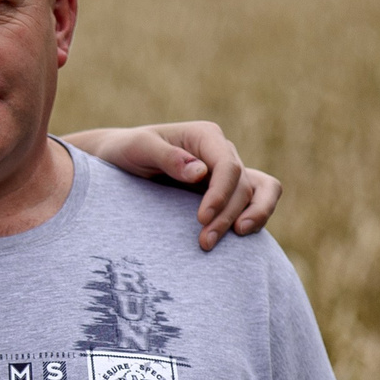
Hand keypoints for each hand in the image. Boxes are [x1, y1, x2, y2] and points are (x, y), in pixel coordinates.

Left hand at [74, 121, 283, 250]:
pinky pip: (256, 200)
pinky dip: (256, 215)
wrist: (119, 160)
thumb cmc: (127, 150)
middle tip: (205, 242)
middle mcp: (222, 152)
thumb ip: (167, 158)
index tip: (202, 218)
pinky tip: (240, 236)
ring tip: (238, 237)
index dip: (221, 194)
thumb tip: (200, 172)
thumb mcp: (139, 149)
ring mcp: (227, 173)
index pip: (228, 166)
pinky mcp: (226, 191)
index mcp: (205, 136)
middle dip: (227, 215)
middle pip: (242, 185)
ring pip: (260, 191)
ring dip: (253, 217)